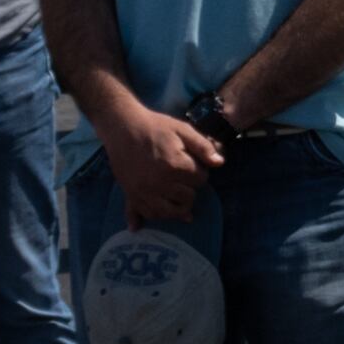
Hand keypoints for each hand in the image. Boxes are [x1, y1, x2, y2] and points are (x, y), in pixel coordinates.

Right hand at [107, 98, 223, 224]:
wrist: (123, 128)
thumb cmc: (156, 127)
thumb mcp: (183, 130)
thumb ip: (203, 146)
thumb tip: (219, 163)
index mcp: (175, 166)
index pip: (200, 180)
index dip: (200, 172)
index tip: (193, 165)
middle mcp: (159, 183)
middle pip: (187, 198)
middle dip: (190, 189)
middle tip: (184, 179)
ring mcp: (144, 191)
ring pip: (168, 212)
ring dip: (177, 208)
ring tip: (179, 200)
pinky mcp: (131, 195)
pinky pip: (146, 213)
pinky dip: (154, 216)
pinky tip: (160, 214)